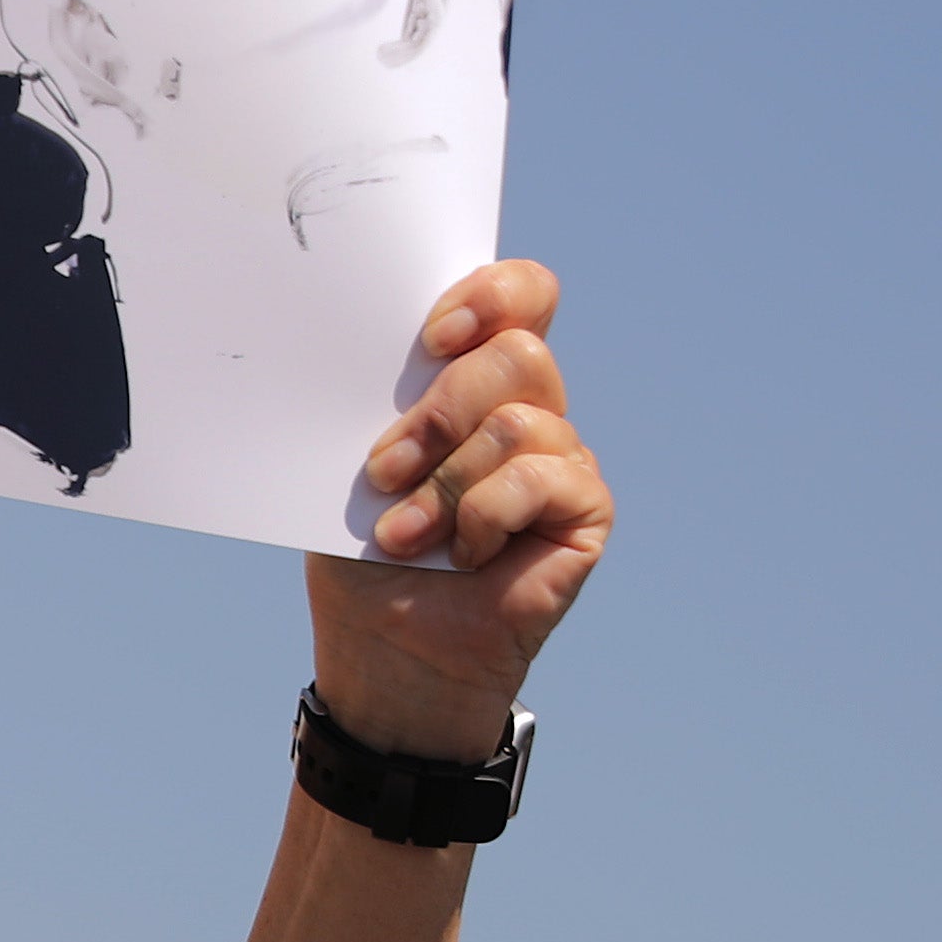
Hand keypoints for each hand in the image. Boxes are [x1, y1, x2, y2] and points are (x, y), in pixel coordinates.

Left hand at [312, 260, 605, 760]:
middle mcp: (531, 408)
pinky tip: (464, 553)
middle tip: (383, 469)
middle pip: (518, 352)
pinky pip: (542, 476)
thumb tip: (369, 350)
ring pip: (520, 419)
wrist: (386, 648)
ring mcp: (563, 458)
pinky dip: (485, 514)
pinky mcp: (585, 509)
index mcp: (476, 380)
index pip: (522, 295)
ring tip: (403, 535)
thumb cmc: (364, 553)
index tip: (432, 336)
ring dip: (445, 481)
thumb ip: (382, 404)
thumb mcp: (356, 467)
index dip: (492, 293)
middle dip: (439, 410)